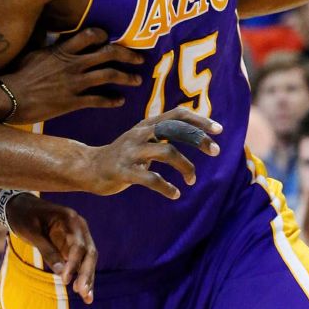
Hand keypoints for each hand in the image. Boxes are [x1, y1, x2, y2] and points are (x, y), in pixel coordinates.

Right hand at [0, 28, 143, 123]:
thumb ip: (43, 39)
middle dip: (127, 55)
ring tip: (137, 80)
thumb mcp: (31, 50)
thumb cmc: (16, 73)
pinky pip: (98, 100)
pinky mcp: (72, 102)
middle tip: (140, 58)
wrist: (8, 97)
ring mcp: (74, 83)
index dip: (104, 36)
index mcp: (62, 49)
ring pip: (109, 76)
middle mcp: (73, 64)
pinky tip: (120, 101)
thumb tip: (45, 26)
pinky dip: (111, 100)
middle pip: (108, 54)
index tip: (111, 38)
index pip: (91, 35)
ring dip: (126, 77)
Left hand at [6, 193, 98, 304]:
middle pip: (89, 252)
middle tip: (82, 292)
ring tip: (87, 298)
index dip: (73, 264)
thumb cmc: (25, 216)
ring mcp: (77, 236)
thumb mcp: (31, 232)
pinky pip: (81, 261)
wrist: (20, 206)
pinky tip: (84, 291)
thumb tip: (60, 272)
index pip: (78, 244)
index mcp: (70, 218)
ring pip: (88, 258)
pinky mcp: (72, 245)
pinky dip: (82, 275)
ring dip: (88, 277)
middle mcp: (78, 227)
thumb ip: (46, 250)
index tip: (65, 281)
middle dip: (87, 273)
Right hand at [86, 107, 222, 198]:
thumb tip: (196, 131)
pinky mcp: (123, 171)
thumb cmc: (124, 154)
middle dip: (198, 138)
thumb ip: (164, 132)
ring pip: (166, 152)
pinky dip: (167, 187)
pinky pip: (150, 179)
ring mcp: (131, 151)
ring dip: (186, 166)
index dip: (199, 120)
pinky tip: (175, 194)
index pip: (177, 114)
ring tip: (192, 180)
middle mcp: (140, 133)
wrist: (89, 167)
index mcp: (147, 124)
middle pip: (174, 129)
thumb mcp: (143, 137)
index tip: (219, 130)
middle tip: (216, 151)